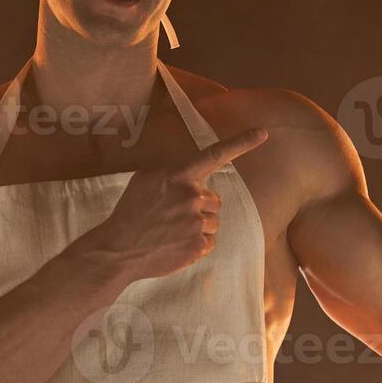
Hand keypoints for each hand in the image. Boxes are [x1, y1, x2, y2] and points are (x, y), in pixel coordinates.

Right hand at [85, 128, 268, 280]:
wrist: (117, 249)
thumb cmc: (131, 212)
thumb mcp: (146, 180)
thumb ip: (173, 174)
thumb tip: (194, 176)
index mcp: (178, 175)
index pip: (214, 154)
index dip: (241, 143)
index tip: (263, 133)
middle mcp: (192, 196)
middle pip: (214, 199)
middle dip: (200, 207)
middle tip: (173, 216)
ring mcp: (197, 222)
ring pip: (214, 221)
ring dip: (199, 227)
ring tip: (172, 232)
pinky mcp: (199, 245)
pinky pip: (210, 242)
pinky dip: (197, 245)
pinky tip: (176, 245)